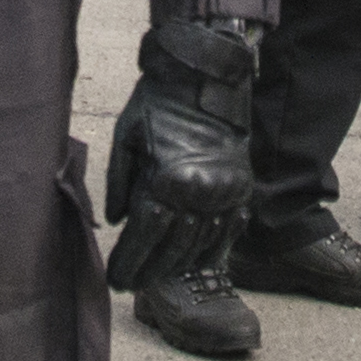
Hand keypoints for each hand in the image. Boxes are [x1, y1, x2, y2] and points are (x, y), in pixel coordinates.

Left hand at [106, 14, 263, 287]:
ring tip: (159, 278)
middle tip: (133, 285)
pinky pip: (231, 229)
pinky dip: (213, 249)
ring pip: (202, 243)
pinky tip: (198, 262)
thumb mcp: (126, 139)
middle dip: (150, 270)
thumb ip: (120, 185)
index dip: (130, 261)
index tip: (117, 280)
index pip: (145, 235)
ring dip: (179, 265)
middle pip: (173, 246)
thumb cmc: (157, 104)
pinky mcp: (243, 186)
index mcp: (168, 178)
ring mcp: (226, 190)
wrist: (203, 76)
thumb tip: (118, 223)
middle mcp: (201, 190)